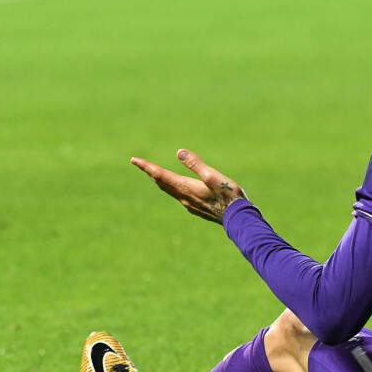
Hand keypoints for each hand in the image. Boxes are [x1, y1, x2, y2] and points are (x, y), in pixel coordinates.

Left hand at [130, 149, 246, 222]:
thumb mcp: (212, 176)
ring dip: (160, 181)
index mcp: (185, 187)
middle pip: (161, 183)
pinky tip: (176, 188)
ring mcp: (189, 204)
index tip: (134, 160)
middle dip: (151, 173)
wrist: (238, 218)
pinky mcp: (196, 208)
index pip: (160, 175)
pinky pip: (178, 196)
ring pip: (169, 190)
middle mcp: (183, 197)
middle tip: (140, 164)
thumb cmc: (228, 195)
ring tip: (154, 174)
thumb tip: (178, 152)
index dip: (146, 166)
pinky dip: (171, 187)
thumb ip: (195, 164)